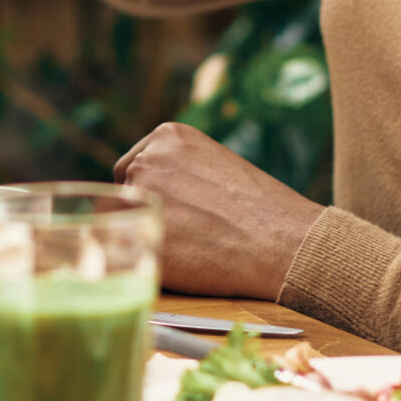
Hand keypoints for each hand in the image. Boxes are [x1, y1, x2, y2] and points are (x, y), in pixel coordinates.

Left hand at [115, 122, 321, 299]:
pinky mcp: (144, 236)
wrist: (281, 242)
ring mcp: (142, 196)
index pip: (130, 168)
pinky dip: (147, 261)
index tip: (167, 213)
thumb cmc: (258, 210)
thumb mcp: (214, 165)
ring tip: (187, 248)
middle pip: (121, 194)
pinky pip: (128, 253)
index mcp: (167, 136)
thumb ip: (178, 169)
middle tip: (181, 234)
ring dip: (142, 237)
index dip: (146, 195)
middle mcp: (148, 159)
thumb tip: (156, 189)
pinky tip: (182, 264)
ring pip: (119, 224)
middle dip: (142, 215)